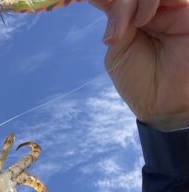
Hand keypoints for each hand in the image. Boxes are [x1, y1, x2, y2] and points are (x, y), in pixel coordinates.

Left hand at [89, 0, 188, 129]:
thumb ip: (116, 23)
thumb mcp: (117, 52)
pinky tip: (142, 20)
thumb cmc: (140, 82)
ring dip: (128, 4)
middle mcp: (152, 8)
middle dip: (117, 5)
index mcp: (133, 17)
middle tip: (113, 31)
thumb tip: (107, 0)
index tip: (88, 2)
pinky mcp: (186, 10)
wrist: (164, 104)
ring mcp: (170, 7)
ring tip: (126, 30)